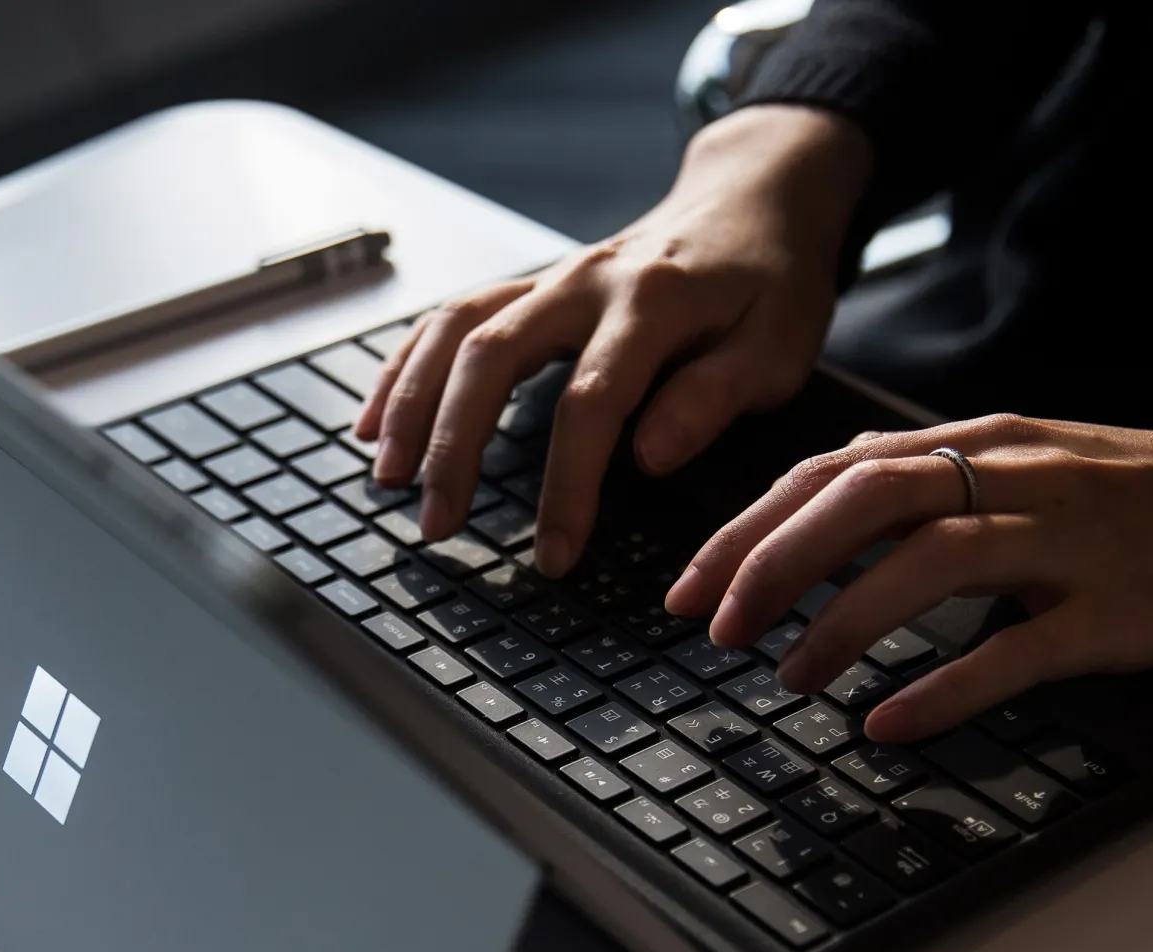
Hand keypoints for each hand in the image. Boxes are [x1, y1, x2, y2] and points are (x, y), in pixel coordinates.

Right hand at [352, 104, 871, 576]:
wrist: (754, 194)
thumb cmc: (772, 282)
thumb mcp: (778, 345)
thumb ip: (713, 396)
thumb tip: (647, 456)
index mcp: (654, 302)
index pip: (592, 401)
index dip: (567, 485)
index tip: (553, 555)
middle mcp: (587, 282)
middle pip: (493, 356)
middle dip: (454, 444)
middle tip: (436, 523)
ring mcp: (551, 279)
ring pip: (457, 330)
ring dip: (411, 402)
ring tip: (386, 476)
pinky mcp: (532, 286)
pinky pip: (450, 319)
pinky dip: (404, 368)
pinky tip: (374, 421)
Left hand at [663, 385, 1152, 741]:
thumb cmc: (1148, 494)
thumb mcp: (1029, 467)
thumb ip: (933, 488)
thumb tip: (820, 533)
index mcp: (980, 442)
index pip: (832, 472)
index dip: (748, 528)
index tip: (688, 584)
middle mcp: (1013, 476)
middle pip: (860, 501)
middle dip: (769, 565)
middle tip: (714, 630)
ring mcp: (1067, 540)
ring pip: (927, 564)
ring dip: (838, 622)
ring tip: (786, 676)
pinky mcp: (1117, 608)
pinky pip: (1015, 647)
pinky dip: (941, 686)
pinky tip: (886, 720)